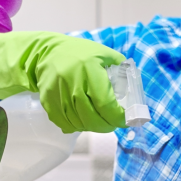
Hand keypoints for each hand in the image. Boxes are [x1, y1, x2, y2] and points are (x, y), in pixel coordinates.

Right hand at [0, 31, 127, 132]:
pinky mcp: (48, 102)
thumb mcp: (103, 53)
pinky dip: (77, 126)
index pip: (105, 104)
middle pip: (93, 118)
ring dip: (93, 127)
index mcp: (89, 70)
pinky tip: (84, 120)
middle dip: (108, 125)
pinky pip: (65, 123)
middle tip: (114, 123)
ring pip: (79, 123)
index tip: (126, 119)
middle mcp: (73, 83)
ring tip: (100, 121)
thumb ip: (121, 67)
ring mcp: (58, 94)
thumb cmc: (79, 53)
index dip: (118, 117)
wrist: (46, 53)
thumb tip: (134, 86)